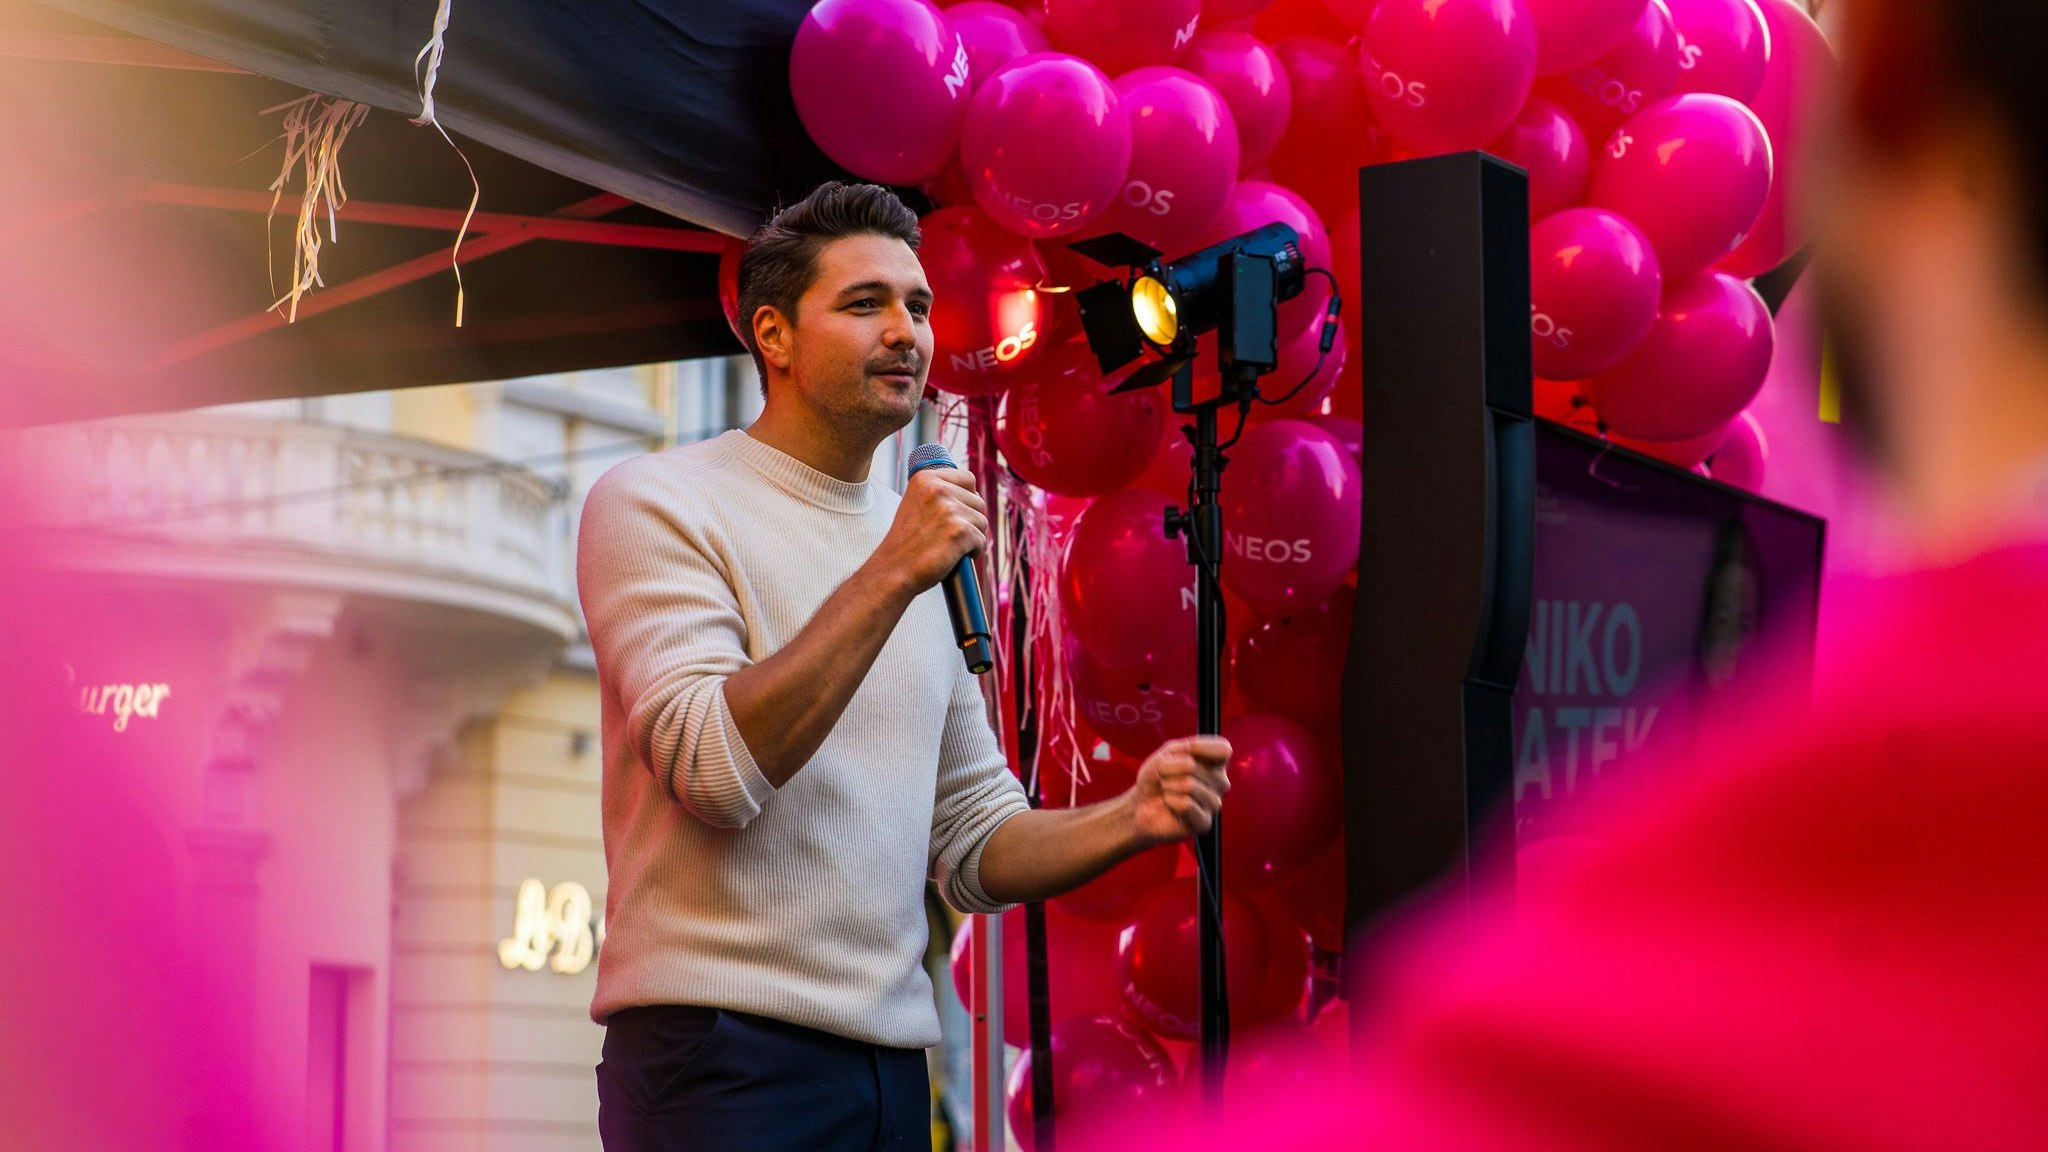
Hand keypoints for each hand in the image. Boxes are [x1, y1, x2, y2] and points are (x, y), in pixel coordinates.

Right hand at [873, 467, 986, 594]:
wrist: (893, 571)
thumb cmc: (907, 543)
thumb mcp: (916, 503)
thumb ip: (939, 493)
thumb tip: (973, 492)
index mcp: (925, 478)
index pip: (968, 479)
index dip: (967, 499)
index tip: (954, 515)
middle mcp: (937, 489)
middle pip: (978, 502)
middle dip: (969, 521)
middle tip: (947, 536)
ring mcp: (949, 509)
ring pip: (982, 522)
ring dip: (971, 538)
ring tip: (948, 546)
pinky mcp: (960, 531)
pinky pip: (982, 541)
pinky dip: (973, 552)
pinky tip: (953, 557)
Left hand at [1126, 736, 1232, 846]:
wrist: (1141, 804)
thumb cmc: (1157, 777)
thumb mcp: (1167, 754)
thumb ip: (1184, 750)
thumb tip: (1192, 762)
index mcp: (1216, 763)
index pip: (1223, 750)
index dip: (1200, 747)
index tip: (1185, 751)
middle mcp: (1220, 783)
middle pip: (1193, 766)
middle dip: (1169, 769)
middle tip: (1165, 777)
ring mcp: (1214, 803)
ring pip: (1188, 786)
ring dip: (1168, 786)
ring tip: (1167, 791)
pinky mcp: (1204, 823)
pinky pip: (1185, 804)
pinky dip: (1169, 801)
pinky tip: (1169, 805)